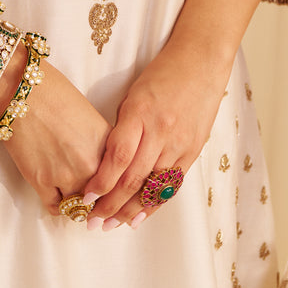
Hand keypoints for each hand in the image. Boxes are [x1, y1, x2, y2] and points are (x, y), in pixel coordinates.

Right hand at [0, 58, 110, 215]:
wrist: (23, 90)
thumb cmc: (55, 94)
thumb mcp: (92, 118)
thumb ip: (102, 146)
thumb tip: (102, 167)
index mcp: (109, 147)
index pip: (120, 183)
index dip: (115, 191)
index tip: (110, 195)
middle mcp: (92, 165)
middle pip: (101, 200)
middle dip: (96, 200)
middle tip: (90, 199)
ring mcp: (67, 176)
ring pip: (78, 207)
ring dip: (75, 202)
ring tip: (70, 193)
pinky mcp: (42, 182)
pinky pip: (55, 208)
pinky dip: (56, 204)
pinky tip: (55, 193)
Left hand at [81, 38, 228, 229]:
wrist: (201, 62)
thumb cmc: (162, 74)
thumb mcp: (134, 95)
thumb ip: (123, 127)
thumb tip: (107, 160)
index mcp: (141, 113)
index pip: (118, 156)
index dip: (101, 181)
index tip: (85, 197)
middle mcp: (161, 131)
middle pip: (134, 177)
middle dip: (111, 204)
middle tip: (92, 222)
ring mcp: (180, 143)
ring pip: (153, 186)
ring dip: (131, 210)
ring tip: (112, 225)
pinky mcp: (193, 151)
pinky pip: (172, 184)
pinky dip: (155, 203)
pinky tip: (140, 216)